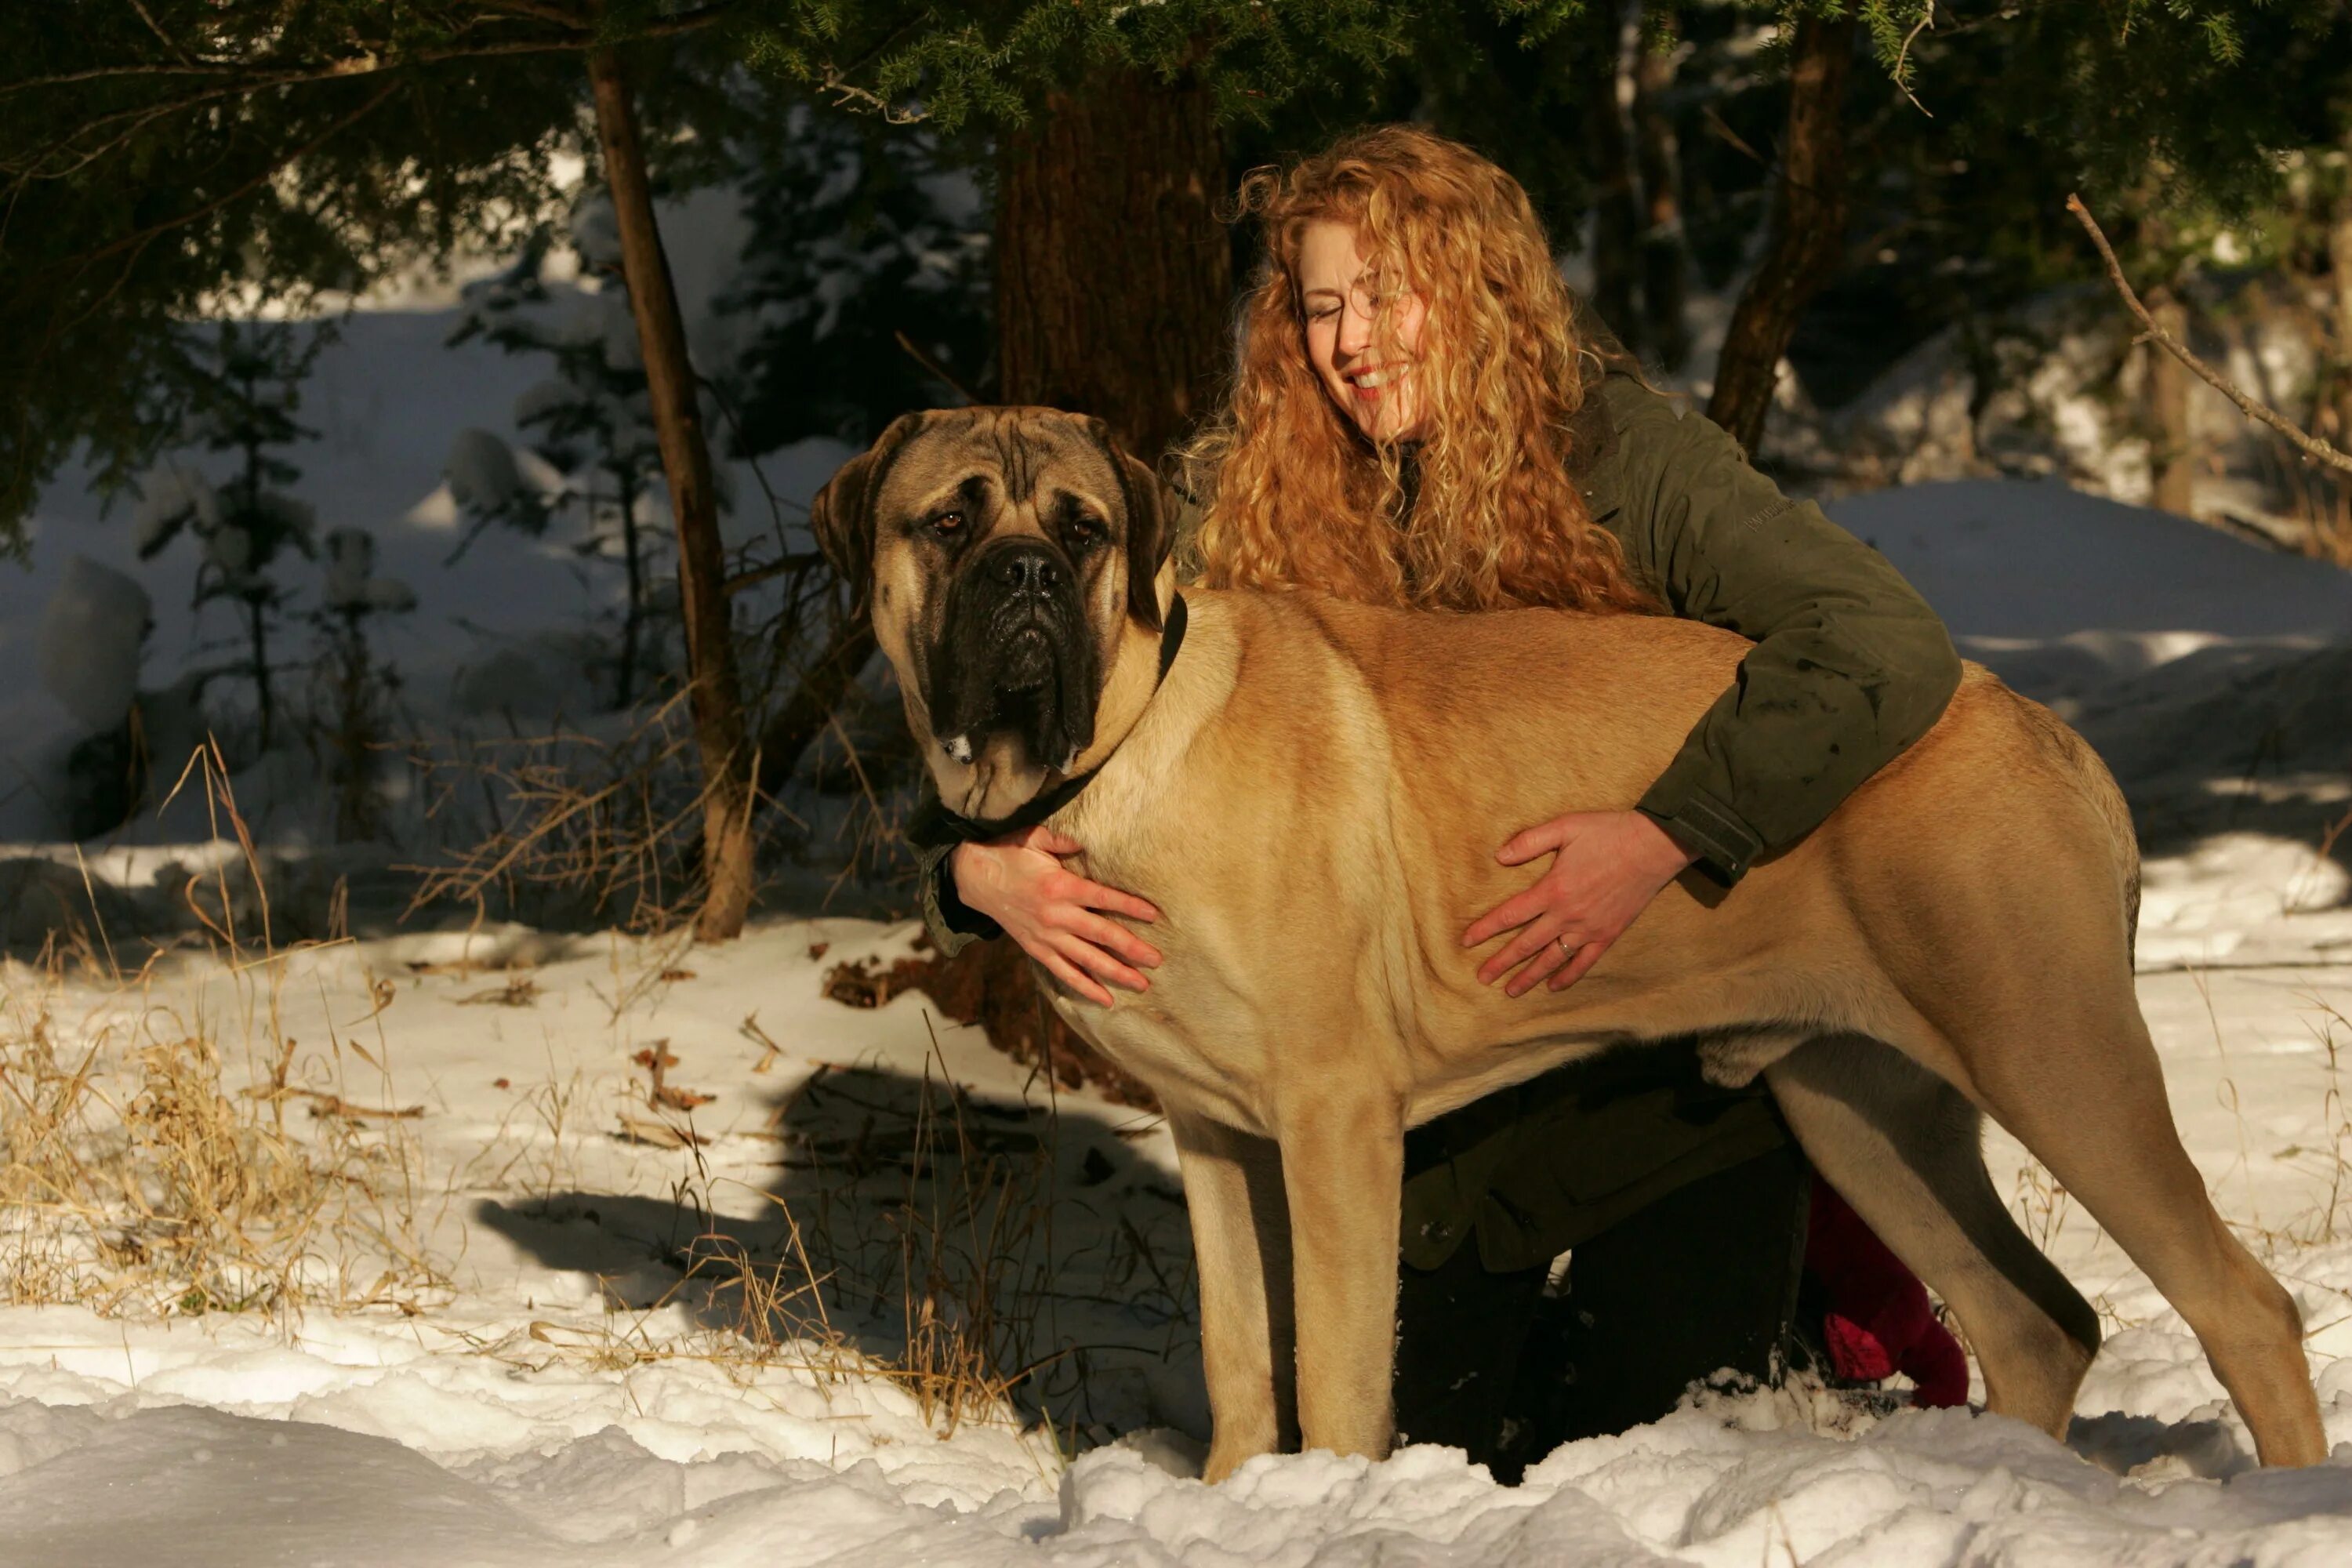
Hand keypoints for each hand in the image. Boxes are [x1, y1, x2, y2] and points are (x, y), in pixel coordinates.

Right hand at [951, 826, 1161, 1006]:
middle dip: (1132, 949)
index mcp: (1060, 886)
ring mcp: (1046, 936)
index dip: (1130, 907)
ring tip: (1141, 985)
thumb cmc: (1008, 852)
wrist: (973, 876)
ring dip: (1115, 973)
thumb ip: (1062, 839)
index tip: (1154, 915)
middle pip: (1101, 935)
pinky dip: (1084, 986)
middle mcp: (1056, 915)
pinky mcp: (1036, 948)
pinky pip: (1064, 972)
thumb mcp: (1034, 837)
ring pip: (1087, 959)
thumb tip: (1088, 840)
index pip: (1104, 898)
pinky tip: (1105, 999)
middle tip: (1157, 961)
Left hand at [1461, 811, 1695, 996]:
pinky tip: (1553, 987)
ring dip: (1529, 976)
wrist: (1655, 846)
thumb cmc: (1609, 832)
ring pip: (1552, 959)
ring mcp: (1589, 928)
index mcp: (1553, 889)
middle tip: (1481, 978)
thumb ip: (1530, 841)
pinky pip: (1585, 962)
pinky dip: (1568, 976)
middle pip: (1526, 944)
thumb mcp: (1565, 827)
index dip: (1486, 929)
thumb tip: (1499, 856)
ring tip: (1510, 991)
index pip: (1510, 914)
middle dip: (1501, 962)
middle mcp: (1567, 915)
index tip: (1466, 941)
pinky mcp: (1609, 933)